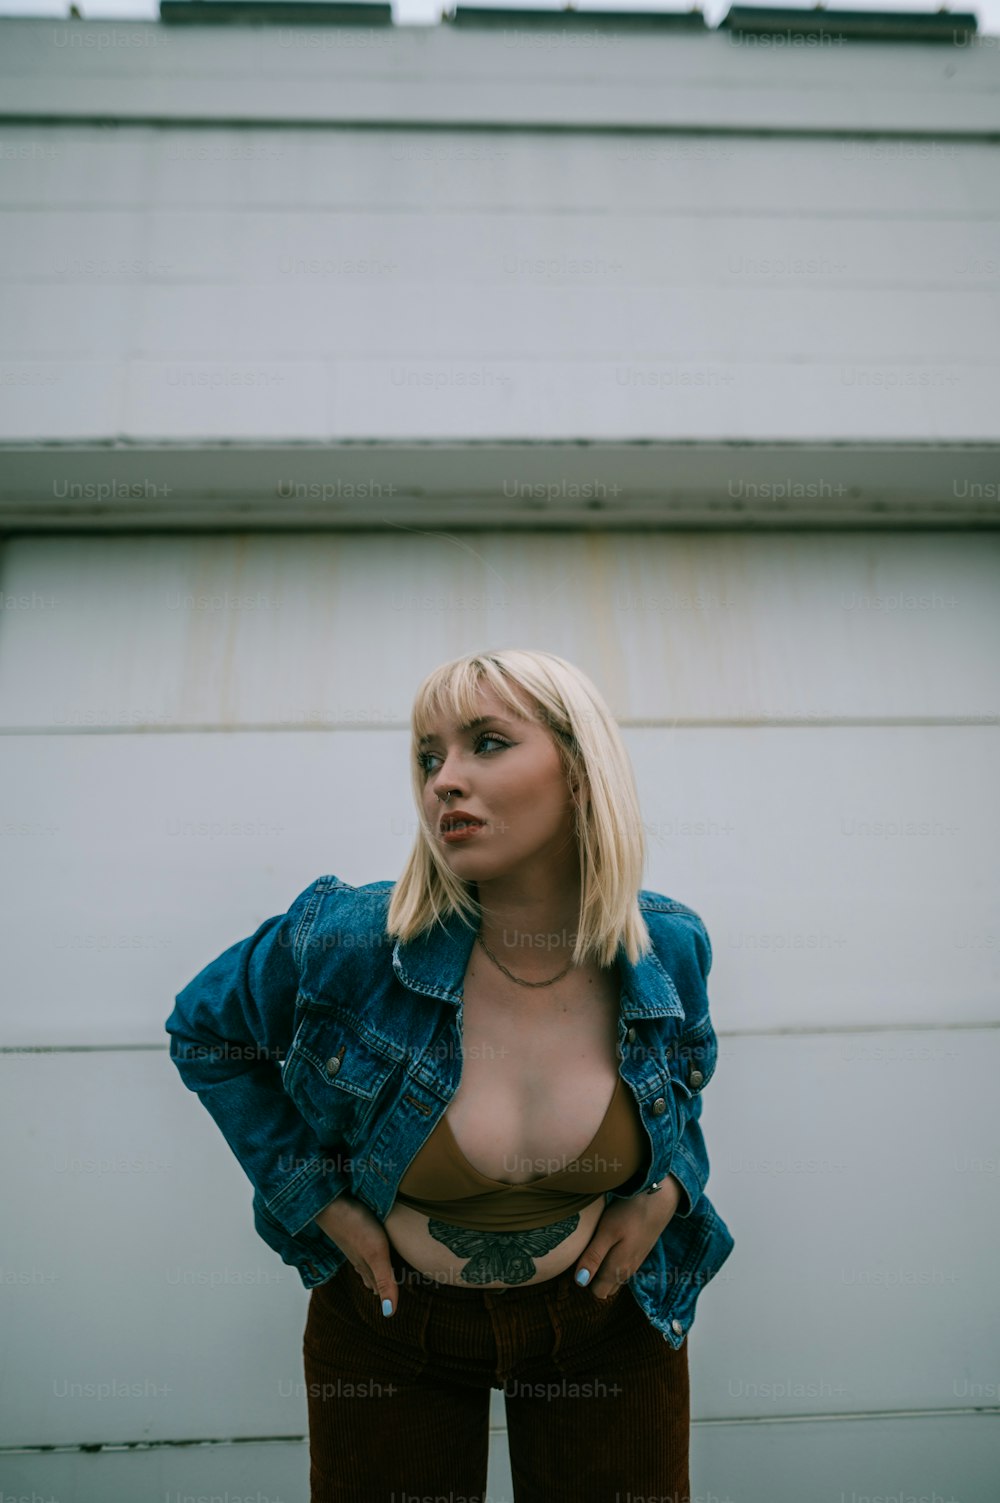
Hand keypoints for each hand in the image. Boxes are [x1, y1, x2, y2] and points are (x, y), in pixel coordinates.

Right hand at [312, 1193, 398, 1316]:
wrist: (330, 1201)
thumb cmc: (355, 1226)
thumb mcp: (376, 1254)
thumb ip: (385, 1281)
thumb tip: (389, 1313)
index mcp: (366, 1267)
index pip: (380, 1288)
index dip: (388, 1297)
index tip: (394, 1308)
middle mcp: (360, 1257)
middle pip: (374, 1277)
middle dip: (383, 1286)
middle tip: (391, 1295)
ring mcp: (354, 1243)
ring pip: (367, 1263)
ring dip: (376, 1272)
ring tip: (382, 1277)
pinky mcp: (352, 1228)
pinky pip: (364, 1245)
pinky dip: (370, 1253)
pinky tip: (368, 1246)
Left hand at [573, 1175, 682, 1300]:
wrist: (658, 1199)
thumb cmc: (629, 1213)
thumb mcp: (607, 1232)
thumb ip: (594, 1257)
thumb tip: (580, 1281)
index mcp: (617, 1271)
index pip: (597, 1292)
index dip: (585, 1280)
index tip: (578, 1262)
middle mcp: (627, 1272)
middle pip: (606, 1288)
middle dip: (593, 1278)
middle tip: (585, 1254)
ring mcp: (635, 1263)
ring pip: (614, 1278)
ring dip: (603, 1269)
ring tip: (595, 1247)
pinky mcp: (639, 1253)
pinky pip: (622, 1268)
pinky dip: (613, 1261)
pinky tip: (610, 1243)